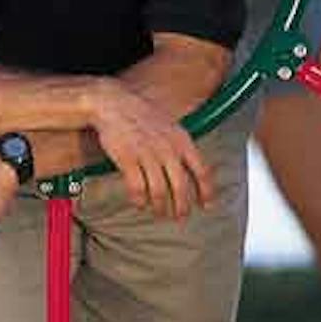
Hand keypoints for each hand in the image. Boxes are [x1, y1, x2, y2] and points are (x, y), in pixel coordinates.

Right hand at [87, 78, 212, 218]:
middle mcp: (167, 149)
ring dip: (160, 207)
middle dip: (182, 207)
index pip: (202, 171)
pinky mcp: (128, 159)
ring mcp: (147, 155)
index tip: (207, 206)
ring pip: (158, 192)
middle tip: (180, 217)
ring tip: (160, 213)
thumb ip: (182, 146)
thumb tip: (192, 167)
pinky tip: (139, 204)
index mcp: (182, 140)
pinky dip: (139, 200)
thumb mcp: (170, 126)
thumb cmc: (141, 115)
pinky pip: (137, 188)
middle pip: (180, 187)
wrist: (113, 104)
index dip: (206, 192)